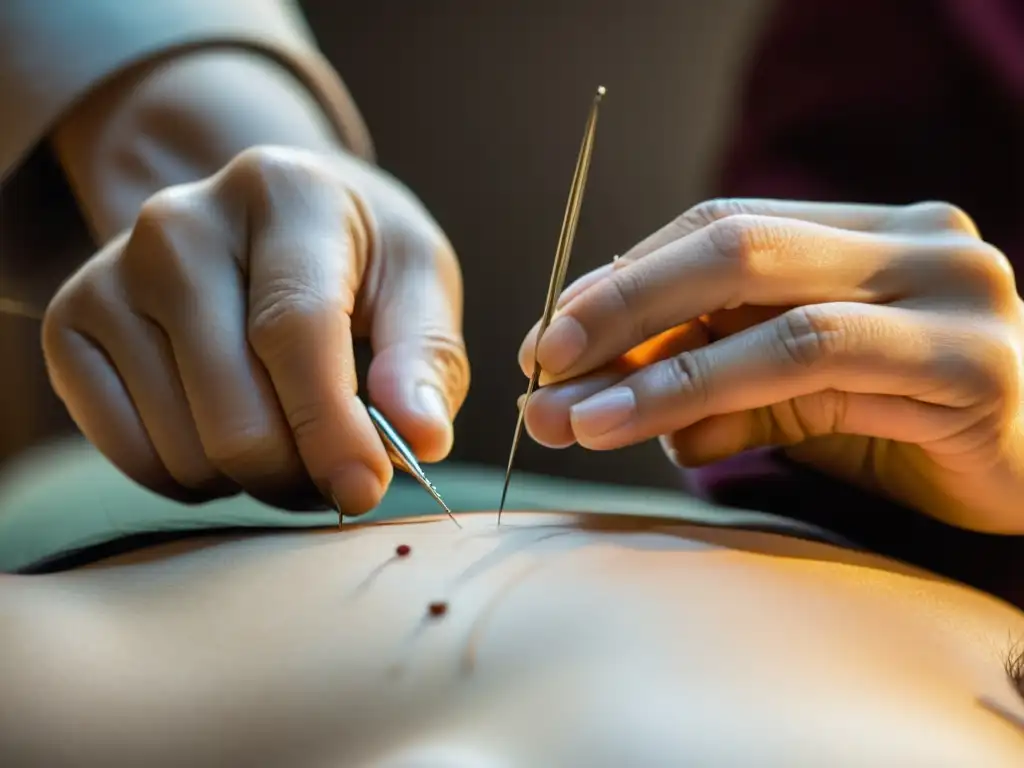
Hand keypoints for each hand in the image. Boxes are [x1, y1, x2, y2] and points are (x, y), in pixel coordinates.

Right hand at [43, 146, 467, 513]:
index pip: (295, 329)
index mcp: (281, 192)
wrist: (264, 221)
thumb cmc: (355, 257)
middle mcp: (179, 224)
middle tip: (337, 467)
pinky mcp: (69, 325)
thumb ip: (427, 355)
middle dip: (300, 470)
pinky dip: (191, 477)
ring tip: (287, 433)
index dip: (332, 428)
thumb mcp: (416, 279)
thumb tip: (424, 436)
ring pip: (185, 449)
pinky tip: (226, 433)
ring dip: (251, 477)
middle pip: (234, 413)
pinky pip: (130, 456)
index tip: (365, 489)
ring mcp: (112, 273)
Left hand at [518, 199, 1023, 533]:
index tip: (549, 337)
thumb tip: (586, 401)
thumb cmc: (906, 431)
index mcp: (862, 232)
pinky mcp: (966, 360)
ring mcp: (948, 290)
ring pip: (763, 304)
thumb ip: (704, 384)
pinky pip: (811, 360)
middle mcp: (910, 239)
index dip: (623, 278)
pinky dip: (714, 391)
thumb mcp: (788, 399)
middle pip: (729, 243)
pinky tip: (655, 433)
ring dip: (651, 364)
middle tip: (543, 358)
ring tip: (573, 415)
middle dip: (619, 301)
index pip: (717, 229)